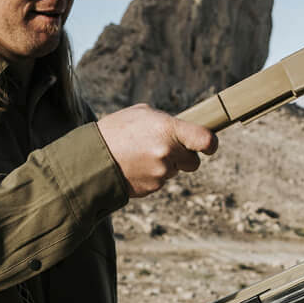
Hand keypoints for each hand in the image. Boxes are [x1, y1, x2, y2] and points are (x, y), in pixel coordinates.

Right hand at [96, 104, 217, 197]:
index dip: (211, 144)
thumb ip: (166, 122)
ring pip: (174, 172)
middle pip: (193, 162)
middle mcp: (168, 153)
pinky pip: (160, 182)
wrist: (91, 158)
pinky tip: (134, 166)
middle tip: (166, 149)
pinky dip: (151, 176)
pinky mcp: (152, 188)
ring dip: (164, 166)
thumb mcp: (141, 114)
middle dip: (184, 157)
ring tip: (139, 155)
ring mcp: (160, 173)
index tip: (210, 146)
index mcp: (168, 129)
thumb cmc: (116, 130)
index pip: (205, 140)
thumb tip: (181, 130)